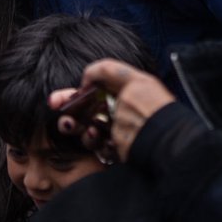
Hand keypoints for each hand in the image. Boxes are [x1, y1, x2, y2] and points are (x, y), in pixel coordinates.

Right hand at [49, 60, 175, 162]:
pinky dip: (95, 143)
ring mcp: (116, 133)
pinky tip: (101, 141)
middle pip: (83, 112)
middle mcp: (116, 112)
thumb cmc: (153, 109)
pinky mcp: (117, 151)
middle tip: (61, 118)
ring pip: (86, 130)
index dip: (70, 96)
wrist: (167, 144)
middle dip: (68, 114)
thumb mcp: (134, 80)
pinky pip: (99, 147)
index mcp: (120, 94)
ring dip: (78, 129)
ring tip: (84, 130)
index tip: (54, 101)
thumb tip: (87, 77)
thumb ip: (108, 71)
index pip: (89, 92)